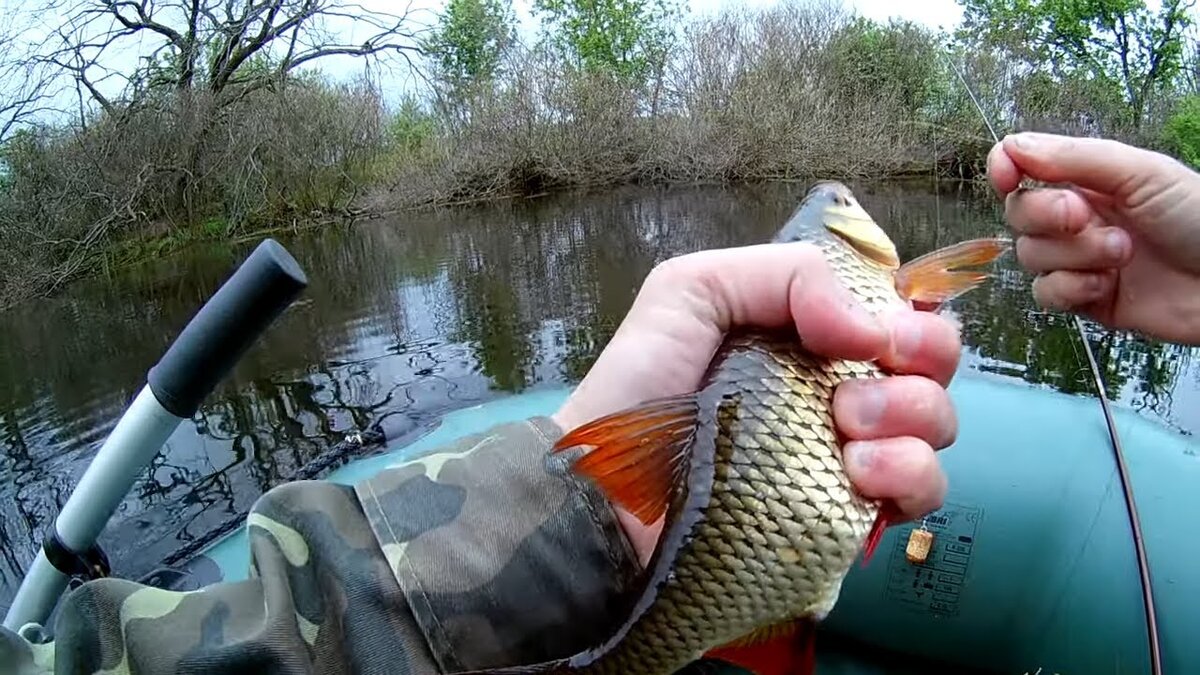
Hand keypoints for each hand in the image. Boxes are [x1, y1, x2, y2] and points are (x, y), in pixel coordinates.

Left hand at [551, 243, 960, 564]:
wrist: (608, 493)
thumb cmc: (637, 388)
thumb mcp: (691, 291)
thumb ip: (784, 273)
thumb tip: (871, 326)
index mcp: (806, 335)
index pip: (896, 311)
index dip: (909, 314)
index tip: (885, 331)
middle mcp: (835, 390)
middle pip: (932, 365)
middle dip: (919, 362)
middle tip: (855, 386)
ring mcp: (845, 454)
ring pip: (936, 426)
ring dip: (912, 418)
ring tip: (845, 433)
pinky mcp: (845, 515)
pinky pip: (920, 493)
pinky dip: (910, 477)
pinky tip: (860, 474)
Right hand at [987, 132, 1199, 344]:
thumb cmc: (1198, 218)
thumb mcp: (1141, 173)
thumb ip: (1074, 158)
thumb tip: (1013, 146)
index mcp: (1087, 179)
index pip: (1022, 167)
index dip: (1005, 169)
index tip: (1008, 177)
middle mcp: (1076, 217)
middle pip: (1019, 213)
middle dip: (1047, 216)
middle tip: (1086, 217)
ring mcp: (1077, 259)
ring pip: (1031, 256)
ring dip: (1074, 255)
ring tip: (1121, 254)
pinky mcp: (1082, 299)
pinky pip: (1045, 293)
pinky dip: (1072, 288)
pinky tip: (1107, 285)